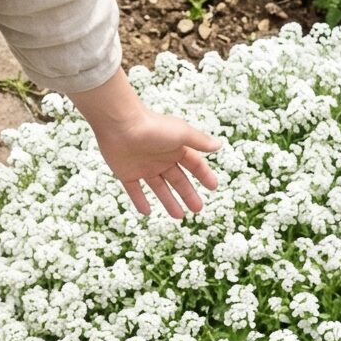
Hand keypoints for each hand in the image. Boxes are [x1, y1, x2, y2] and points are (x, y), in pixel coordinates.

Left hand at [92, 108, 220, 218]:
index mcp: (175, 148)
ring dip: (169, 201)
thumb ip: (200, 141)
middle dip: (188, 194)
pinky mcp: (126, 173)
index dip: (204, 175)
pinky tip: (147, 212)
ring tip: (179, 216)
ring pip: (159, 188)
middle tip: (198, 209)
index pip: (194, 164)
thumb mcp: (182, 134)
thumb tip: (219, 144)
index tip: (213, 187)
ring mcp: (144, 167)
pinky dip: (140, 201)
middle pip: (178, 180)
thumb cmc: (153, 126)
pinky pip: (134, 190)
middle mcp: (161, 158)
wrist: (120, 124)